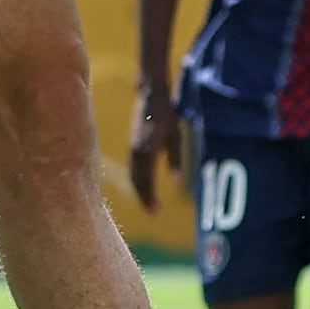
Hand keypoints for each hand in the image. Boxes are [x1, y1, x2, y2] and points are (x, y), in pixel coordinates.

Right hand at [128, 85, 183, 207]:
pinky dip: (137, 181)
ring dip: (140, 191)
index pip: (146, 179)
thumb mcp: (176, 135)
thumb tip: (176, 178)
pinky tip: (143, 188)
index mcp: (148, 149)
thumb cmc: (167, 114)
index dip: (150, 196)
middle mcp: (138, 151)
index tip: (156, 210)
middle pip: (137, 181)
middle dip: (144, 198)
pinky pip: (133, 168)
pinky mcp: (133, 146)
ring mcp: (134, 148)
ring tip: (150, 204)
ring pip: (133, 175)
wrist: (151, 96)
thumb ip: (175, 157)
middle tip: (154, 212)